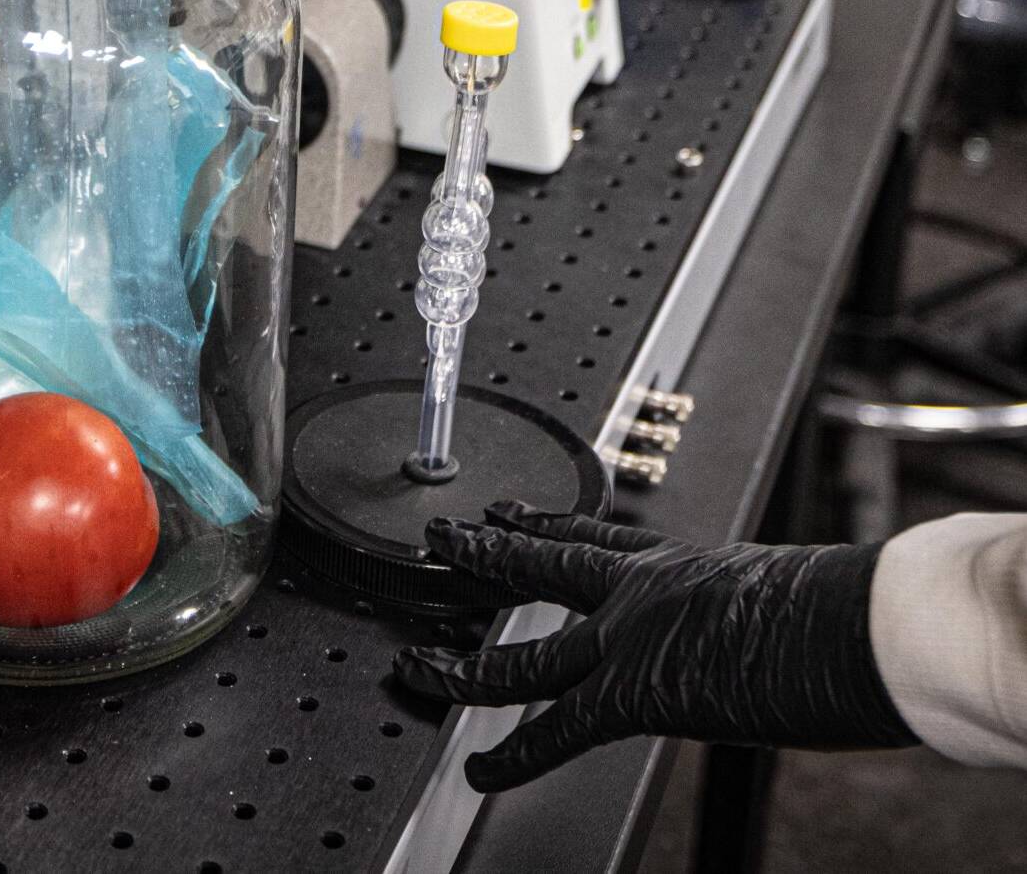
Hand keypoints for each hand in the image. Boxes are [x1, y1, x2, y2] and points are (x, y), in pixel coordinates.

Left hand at [395, 502, 916, 792]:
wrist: (861, 621)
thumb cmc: (851, 608)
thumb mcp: (788, 592)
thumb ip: (756, 608)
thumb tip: (781, 630)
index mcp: (680, 562)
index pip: (595, 540)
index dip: (543, 526)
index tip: (511, 515)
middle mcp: (642, 591)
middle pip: (541, 566)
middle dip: (484, 554)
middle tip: (441, 539)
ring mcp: (631, 639)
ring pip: (525, 653)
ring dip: (463, 663)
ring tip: (419, 663)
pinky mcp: (637, 693)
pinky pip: (555, 729)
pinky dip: (512, 754)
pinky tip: (476, 766)